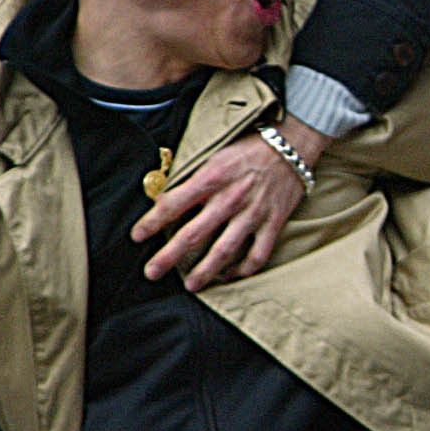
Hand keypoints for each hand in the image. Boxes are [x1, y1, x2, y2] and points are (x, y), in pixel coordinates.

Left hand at [133, 120, 326, 289]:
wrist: (292, 145)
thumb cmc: (249, 149)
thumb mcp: (214, 156)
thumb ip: (193, 179)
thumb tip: (165, 199)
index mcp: (211, 178)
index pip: (173, 204)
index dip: (151, 222)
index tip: (137, 236)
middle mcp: (230, 198)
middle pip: (193, 234)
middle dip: (169, 256)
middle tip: (151, 272)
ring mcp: (253, 213)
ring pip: (224, 250)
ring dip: (204, 271)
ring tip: (190, 285)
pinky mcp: (273, 223)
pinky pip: (258, 254)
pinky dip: (244, 269)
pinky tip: (231, 275)